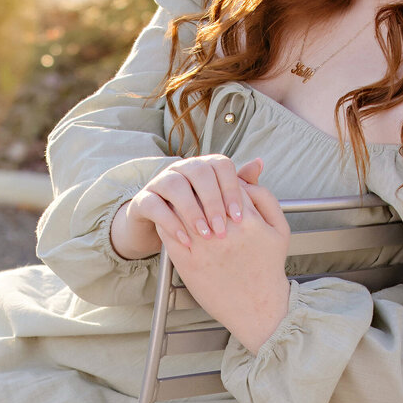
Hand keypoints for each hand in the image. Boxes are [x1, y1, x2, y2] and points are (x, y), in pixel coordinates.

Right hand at [110, 155, 264, 261]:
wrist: (163, 232)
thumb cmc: (200, 218)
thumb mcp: (221, 206)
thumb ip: (240, 187)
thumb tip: (259, 163)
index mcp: (205, 166)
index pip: (221, 165)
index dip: (231, 188)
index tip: (239, 216)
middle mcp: (182, 169)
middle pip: (199, 172)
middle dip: (212, 201)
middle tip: (222, 228)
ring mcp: (160, 182)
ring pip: (175, 184)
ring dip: (191, 210)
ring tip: (204, 234)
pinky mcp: (143, 200)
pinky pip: (154, 205)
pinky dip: (170, 222)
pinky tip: (185, 239)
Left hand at [168, 173, 291, 354]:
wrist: (257, 307)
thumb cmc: (268, 267)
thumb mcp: (279, 229)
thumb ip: (265, 198)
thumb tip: (246, 178)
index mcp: (247, 218)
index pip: (225, 182)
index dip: (219, 181)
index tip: (216, 185)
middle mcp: (224, 230)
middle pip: (201, 193)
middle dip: (197, 189)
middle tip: (193, 187)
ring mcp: (203, 246)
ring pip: (181, 209)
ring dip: (178, 202)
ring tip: (179, 200)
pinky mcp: (187, 262)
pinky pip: (169, 232)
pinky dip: (167, 221)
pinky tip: (172, 220)